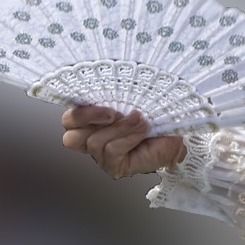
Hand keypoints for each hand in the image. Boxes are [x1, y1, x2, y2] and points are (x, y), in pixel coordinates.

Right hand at [61, 105, 185, 178]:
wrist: (175, 137)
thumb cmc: (155, 118)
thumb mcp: (136, 100)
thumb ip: (121, 93)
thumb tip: (112, 77)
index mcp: (92, 123)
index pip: (69, 120)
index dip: (80, 111)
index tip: (102, 100)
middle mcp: (92, 141)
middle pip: (69, 136)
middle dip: (89, 119)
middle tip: (113, 112)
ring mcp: (102, 157)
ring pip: (93, 142)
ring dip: (118, 128)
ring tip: (137, 120)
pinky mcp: (114, 167)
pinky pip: (112, 151)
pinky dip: (129, 138)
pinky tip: (142, 132)